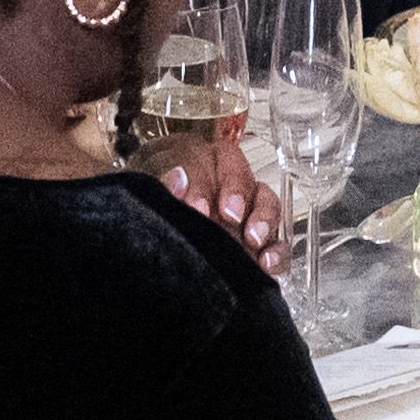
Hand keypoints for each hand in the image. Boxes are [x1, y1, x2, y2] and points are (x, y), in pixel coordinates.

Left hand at [139, 100, 292, 270]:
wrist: (146, 255)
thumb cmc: (145, 215)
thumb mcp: (142, 197)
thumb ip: (158, 186)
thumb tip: (177, 179)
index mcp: (185, 160)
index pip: (198, 157)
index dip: (200, 180)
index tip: (196, 208)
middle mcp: (218, 180)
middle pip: (238, 172)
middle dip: (237, 192)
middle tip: (229, 215)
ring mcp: (242, 210)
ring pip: (265, 200)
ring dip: (263, 218)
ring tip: (253, 239)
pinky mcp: (257, 242)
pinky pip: (277, 241)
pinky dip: (277, 251)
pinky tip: (266, 263)